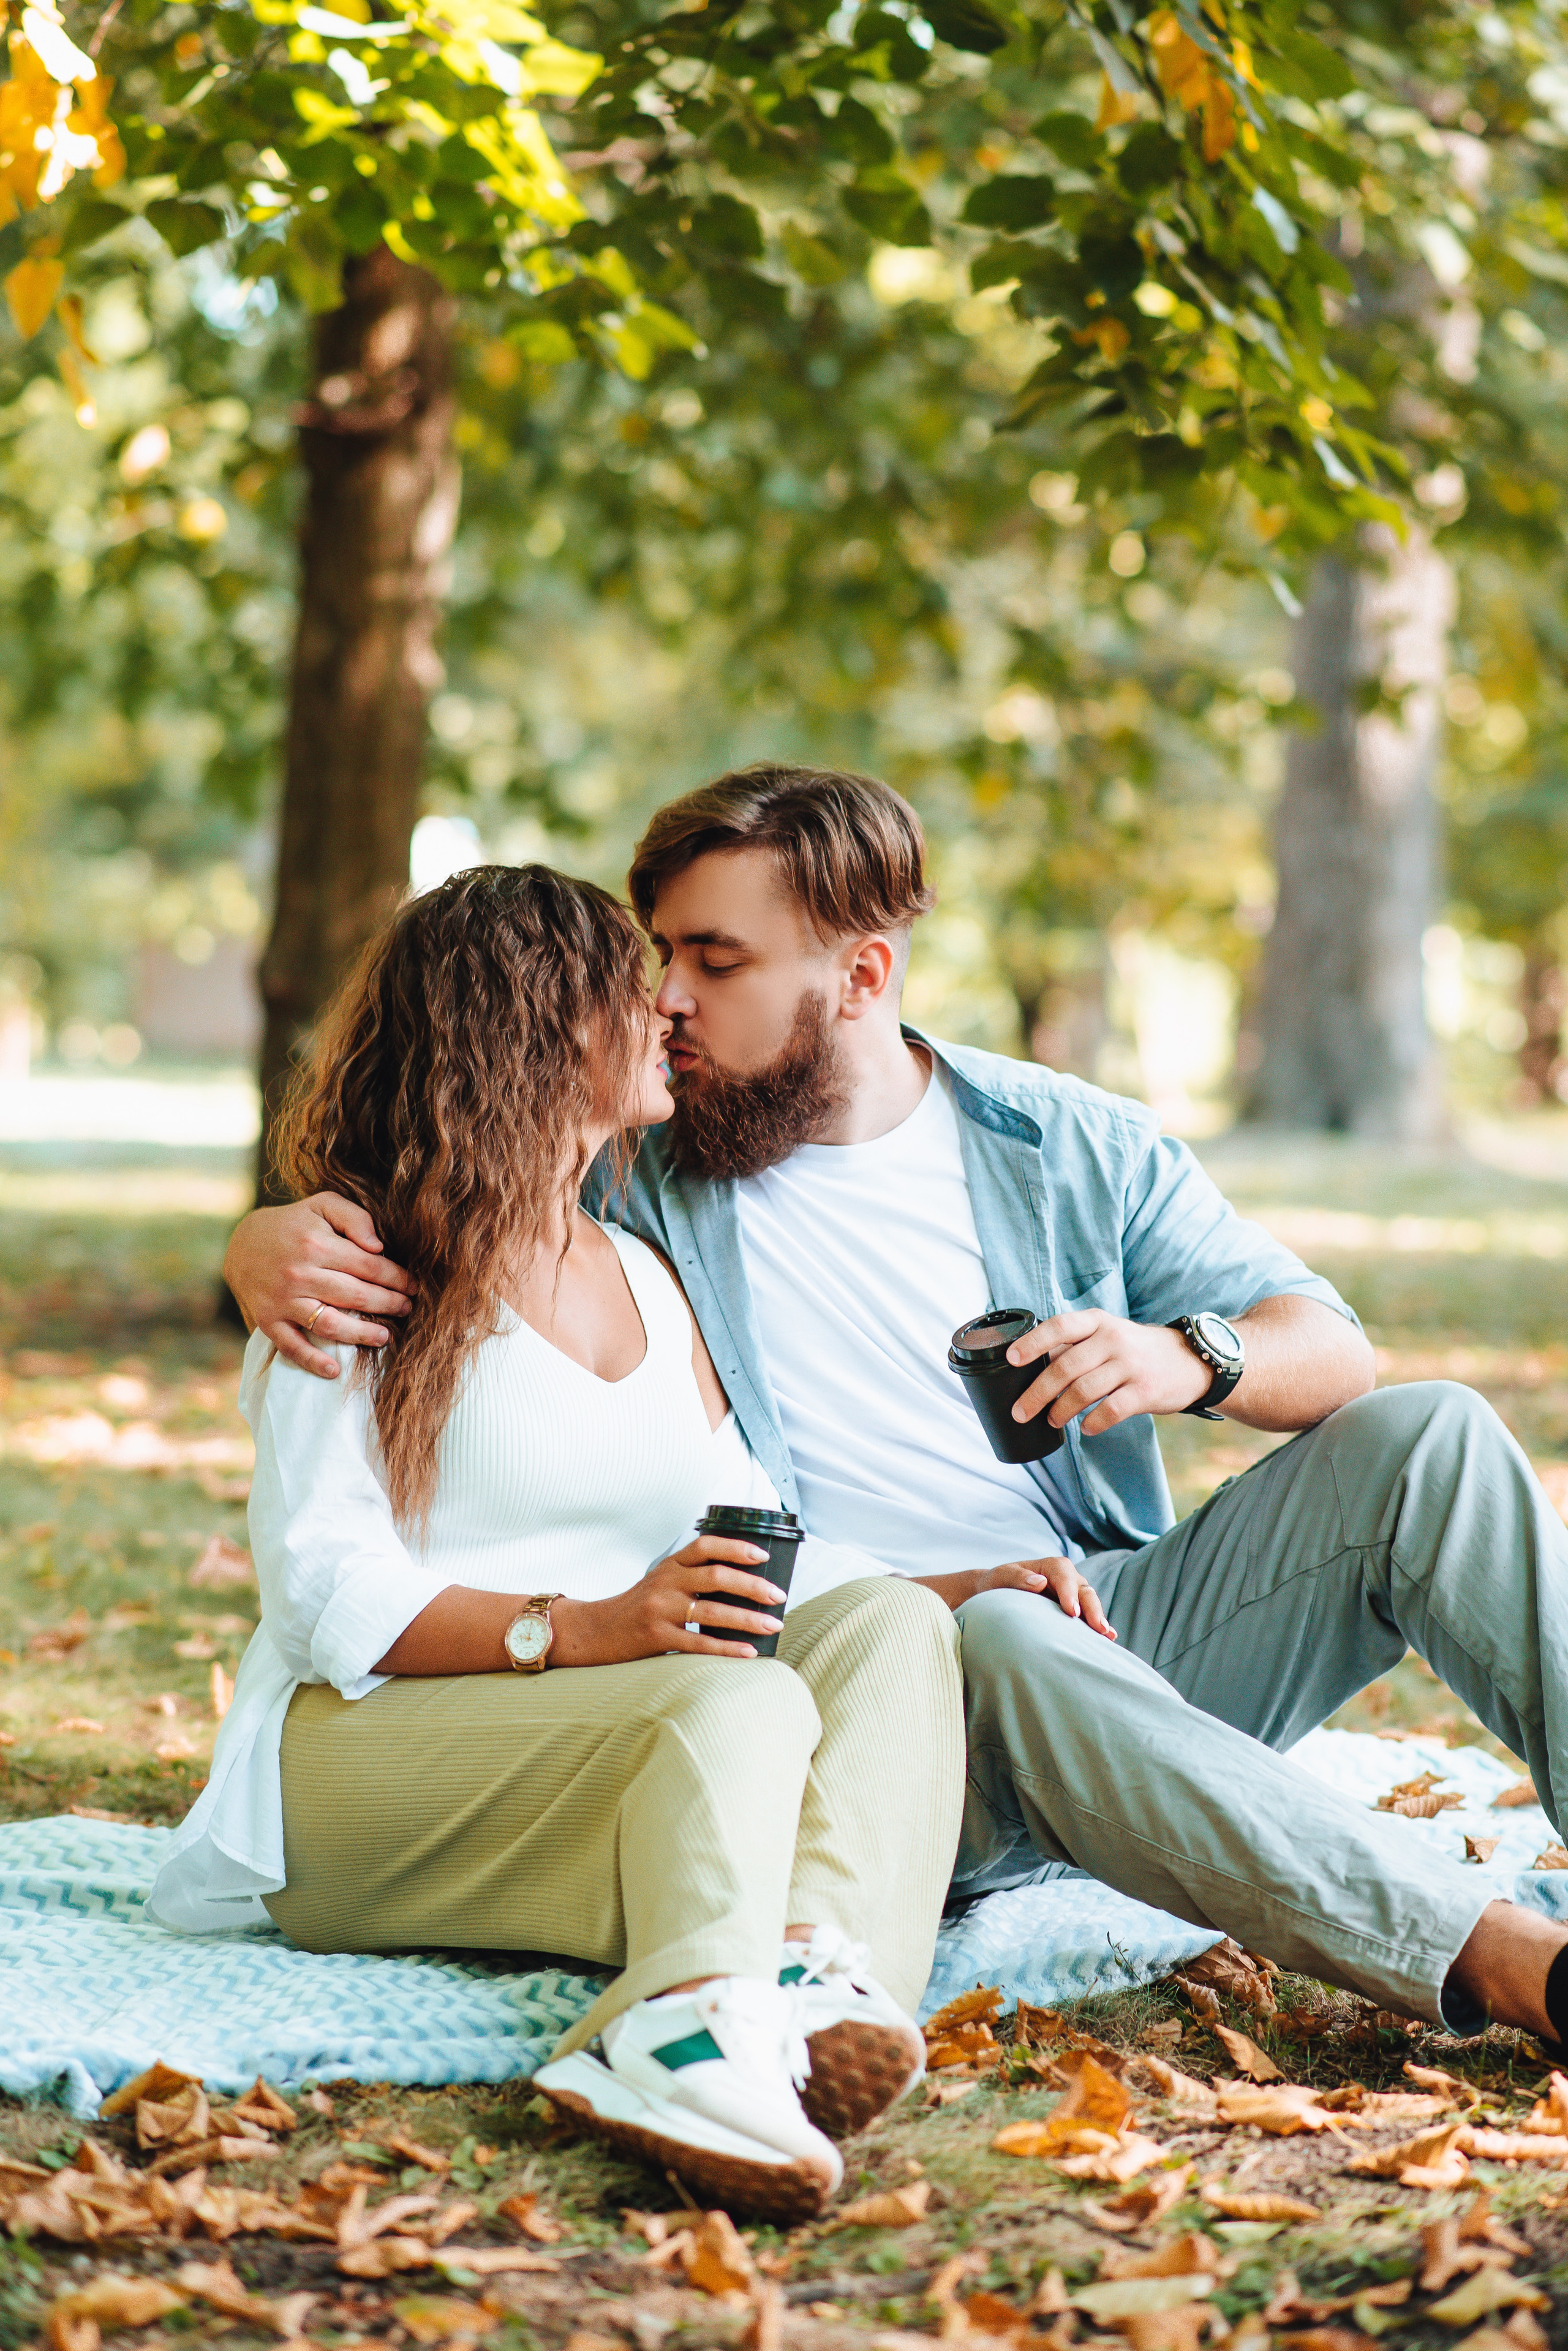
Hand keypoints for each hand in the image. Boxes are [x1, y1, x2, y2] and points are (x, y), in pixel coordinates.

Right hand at [223, 1194, 413, 1378]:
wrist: (241, 1242)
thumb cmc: (294, 1224)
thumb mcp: (323, 1205)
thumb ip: (355, 1218)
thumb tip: (378, 1247)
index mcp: (317, 1244)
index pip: (369, 1266)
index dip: (397, 1278)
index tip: (413, 1286)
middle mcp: (299, 1273)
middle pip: (356, 1296)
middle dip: (388, 1304)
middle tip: (407, 1309)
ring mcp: (282, 1300)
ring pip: (329, 1324)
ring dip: (361, 1335)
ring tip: (385, 1337)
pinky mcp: (267, 1320)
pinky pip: (291, 1346)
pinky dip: (312, 1361)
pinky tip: (334, 1370)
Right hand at [549, 1537, 786, 1666]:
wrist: (595, 1632)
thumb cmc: (637, 1607)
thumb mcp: (660, 1581)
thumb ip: (691, 1577)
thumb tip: (743, 1582)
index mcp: (668, 1564)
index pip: (705, 1546)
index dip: (736, 1547)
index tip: (762, 1556)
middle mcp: (665, 1582)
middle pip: (716, 1576)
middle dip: (753, 1585)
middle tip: (779, 1596)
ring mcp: (660, 1610)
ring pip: (712, 1611)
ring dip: (748, 1618)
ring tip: (774, 1625)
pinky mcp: (657, 1638)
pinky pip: (699, 1643)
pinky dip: (727, 1648)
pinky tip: (749, 1652)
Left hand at [918, 1557, 1114, 1636]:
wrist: (997, 1595)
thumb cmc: (997, 1584)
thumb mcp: (1001, 1577)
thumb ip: (1016, 1577)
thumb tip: (1039, 1582)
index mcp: (1050, 1566)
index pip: (1064, 1575)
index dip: (1069, 1592)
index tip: (1071, 1611)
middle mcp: (1067, 1578)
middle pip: (1084, 1590)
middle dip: (1092, 1608)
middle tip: (1097, 1627)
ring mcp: (1073, 1594)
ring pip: (1090, 1603)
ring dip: (1099, 1618)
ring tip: (1107, 1635)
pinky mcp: (1074, 1610)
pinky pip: (1088, 1616)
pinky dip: (1098, 1626)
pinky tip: (1108, 1639)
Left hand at [1007, 1309, 1211, 1435]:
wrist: (1189, 1361)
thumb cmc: (1135, 1350)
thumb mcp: (1107, 1335)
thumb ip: (1074, 1346)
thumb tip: (1030, 1367)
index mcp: (1098, 1322)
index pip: (1059, 1326)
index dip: (1032, 1343)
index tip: (1011, 1360)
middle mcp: (1113, 1339)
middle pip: (1065, 1367)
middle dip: (1036, 1393)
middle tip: (1020, 1411)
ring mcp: (1131, 1365)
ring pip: (1083, 1391)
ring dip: (1060, 1411)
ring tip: (1051, 1420)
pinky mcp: (1145, 1391)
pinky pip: (1110, 1410)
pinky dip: (1093, 1423)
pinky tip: (1085, 1428)